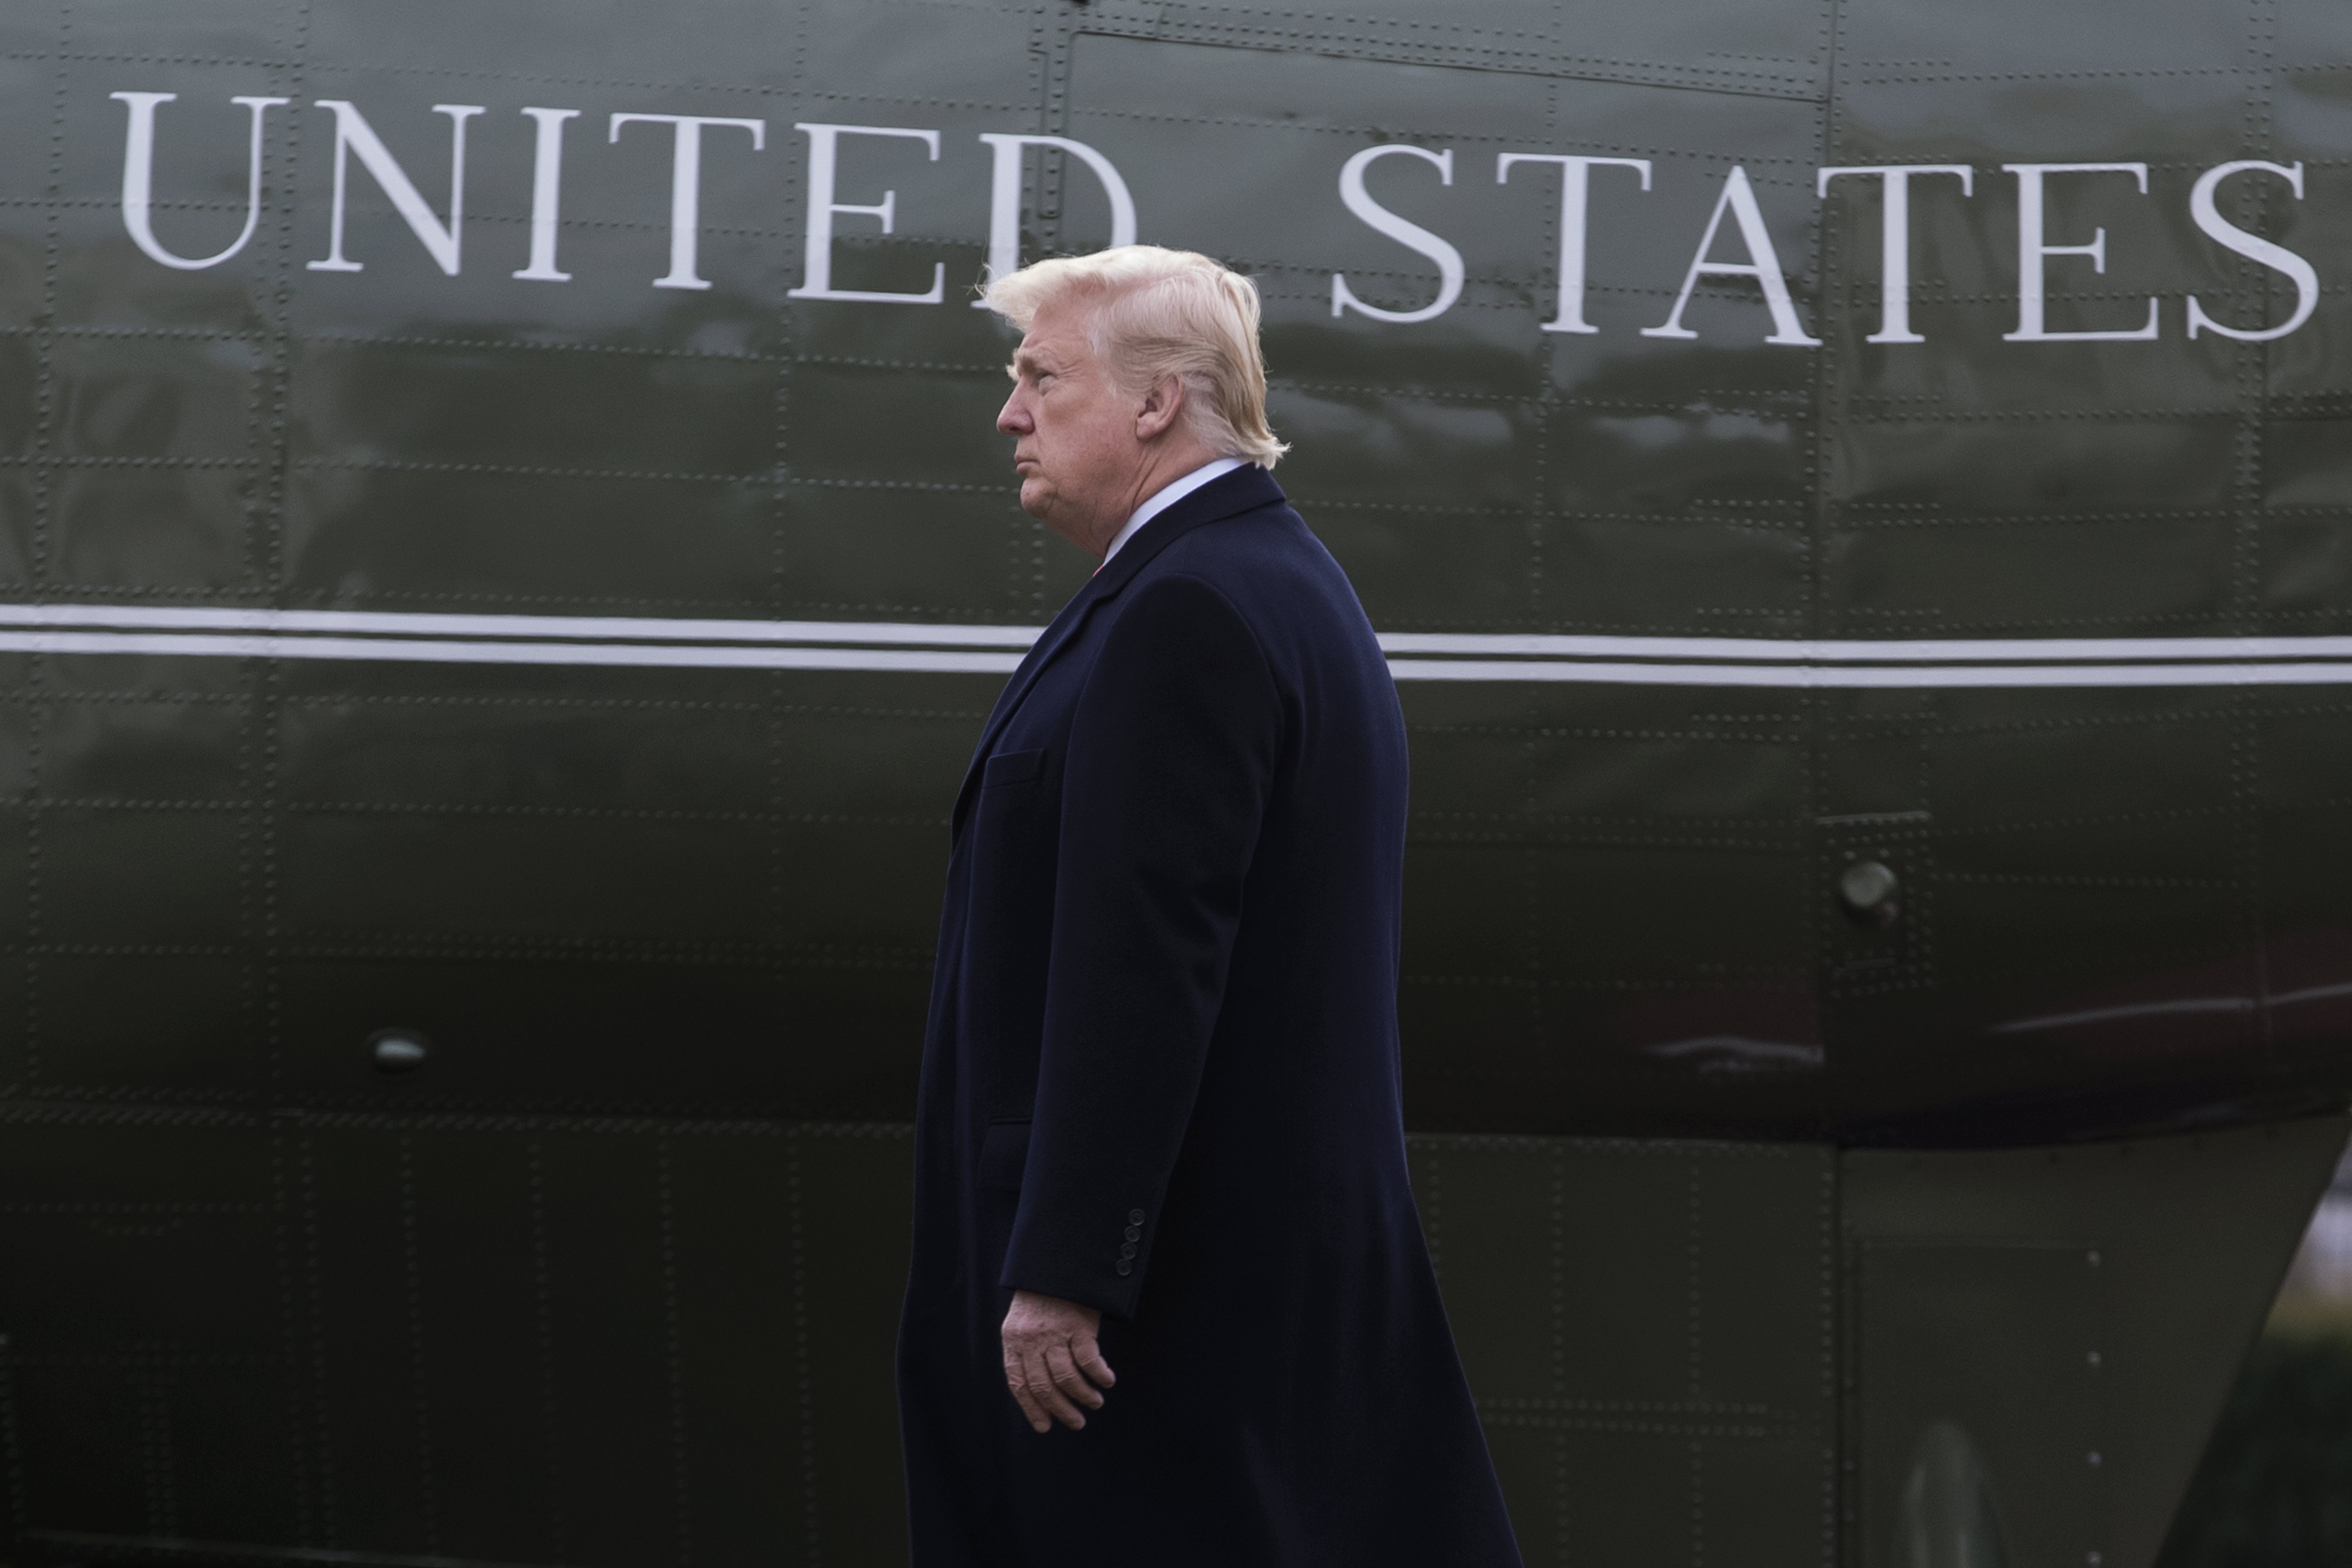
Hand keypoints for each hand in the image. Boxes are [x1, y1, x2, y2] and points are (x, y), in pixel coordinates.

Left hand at [1001, 1289, 1115, 1432]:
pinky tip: (1107, 1381)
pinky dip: (1099, 1375)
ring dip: (1083, 1396)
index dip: (1032, 1408)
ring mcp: (1056, 1332)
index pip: (1018, 1383)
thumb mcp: (1022, 1323)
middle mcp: (1031, 1339)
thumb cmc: (1041, 1298)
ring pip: (1067, 1378)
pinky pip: (1089, 1360)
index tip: (1045, 1426)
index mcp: (1013, 1340)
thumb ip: (1025, 1352)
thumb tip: (1038, 1393)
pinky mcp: (1079, 1325)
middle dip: (1061, 1410)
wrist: (1058, 1264)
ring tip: (1095, 1403)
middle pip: (1044, 1386)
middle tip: (1076, 1423)